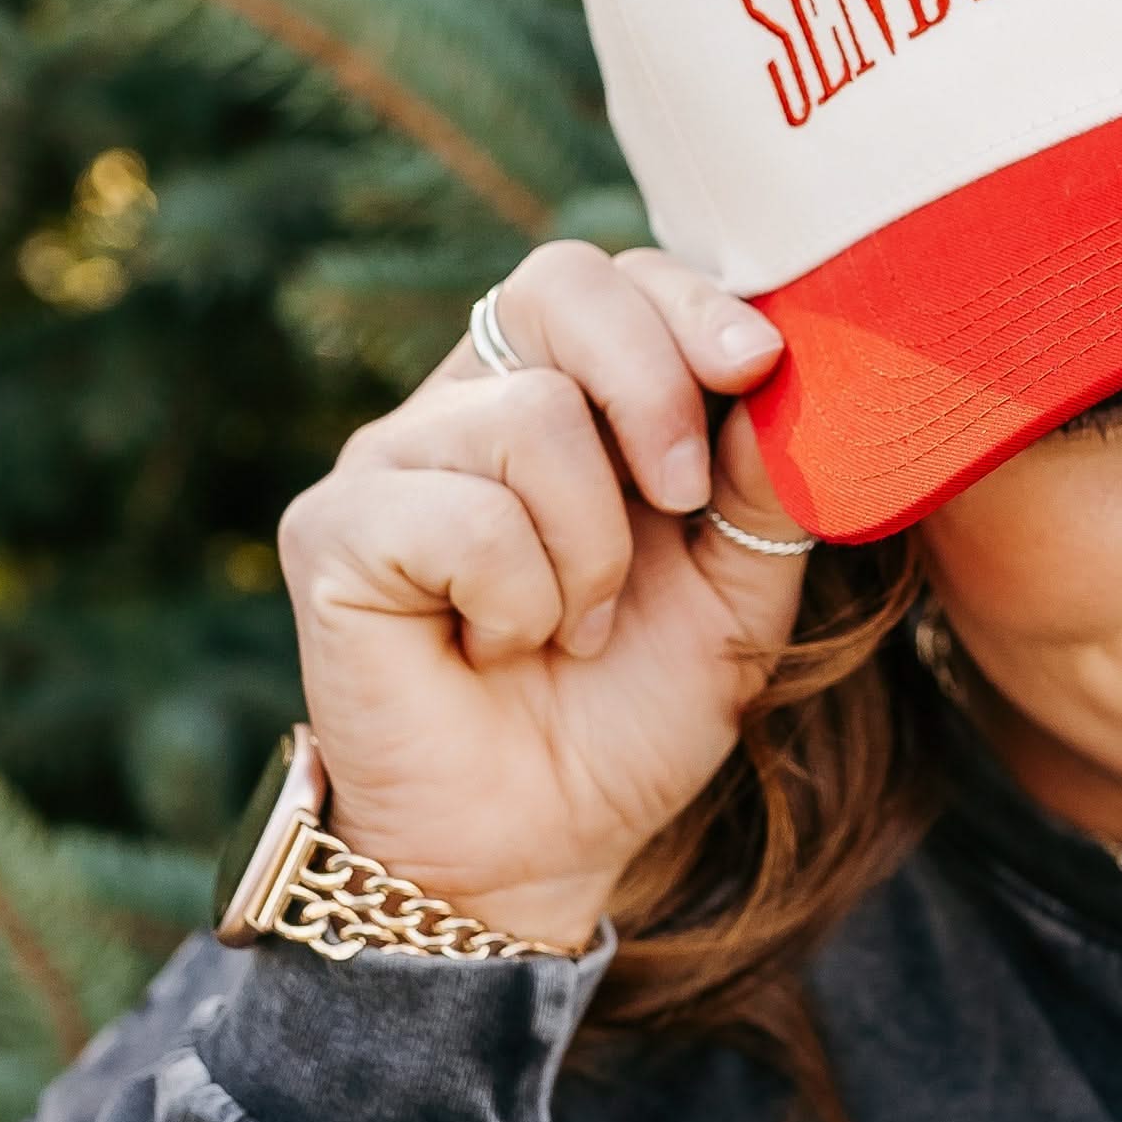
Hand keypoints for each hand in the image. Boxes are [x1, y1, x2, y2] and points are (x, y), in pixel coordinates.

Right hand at [274, 242, 803, 946]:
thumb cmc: (632, 714)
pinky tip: (496, 649)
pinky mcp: (332, 530)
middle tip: (681, 501)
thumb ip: (769, 485)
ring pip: (528, 416)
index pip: (611, 275)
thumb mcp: (742, 594)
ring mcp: (391, 462)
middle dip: (653, 386)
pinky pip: (459, 513)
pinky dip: (516, 598)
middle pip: (556, 283)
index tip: (760, 368)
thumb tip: (789, 376)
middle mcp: (467, 408)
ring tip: (575, 629)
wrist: (545, 846)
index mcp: (559, 398)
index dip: (690, 303)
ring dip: (593, 550)